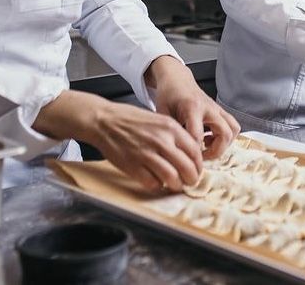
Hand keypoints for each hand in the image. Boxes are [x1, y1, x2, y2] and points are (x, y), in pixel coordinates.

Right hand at [33, 89, 203, 193]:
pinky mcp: (134, 167)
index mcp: (170, 128)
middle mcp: (161, 141)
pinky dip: (158, 186)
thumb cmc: (131, 119)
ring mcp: (147, 155)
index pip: (195, 151)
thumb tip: (189, 153)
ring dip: (176, 185)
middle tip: (190, 181)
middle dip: (192, 179)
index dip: (199, 164)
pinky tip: (156, 181)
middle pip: (187, 168)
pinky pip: (153, 183)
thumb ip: (174, 134)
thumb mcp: (159, 119)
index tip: (197, 169)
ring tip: (175, 185)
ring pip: (172, 178)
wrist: (105, 121)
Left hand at [146, 55, 239, 158]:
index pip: (197, 135)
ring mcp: (217, 108)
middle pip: (224, 133)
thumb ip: (169, 132)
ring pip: (233, 129)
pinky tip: (209, 139)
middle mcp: (208, 107)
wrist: (177, 79)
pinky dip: (226, 137)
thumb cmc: (168, 95)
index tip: (187, 159)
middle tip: (200, 158)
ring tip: (207, 148)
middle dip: (215, 152)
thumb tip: (173, 154)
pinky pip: (232, 126)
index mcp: (192, 107)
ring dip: (224, 144)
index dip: (194, 152)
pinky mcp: (220, 111)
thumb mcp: (162, 113)